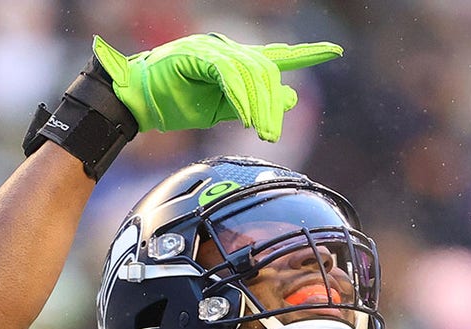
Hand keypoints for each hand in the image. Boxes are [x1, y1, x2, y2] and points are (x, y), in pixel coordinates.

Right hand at [92, 33, 341, 142]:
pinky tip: (243, 117)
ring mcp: (211, 49)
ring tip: (260, 133)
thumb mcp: (222, 109)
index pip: (277, 56)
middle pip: (266, 72)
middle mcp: (228, 50)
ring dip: (258, 108)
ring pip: (250, 74)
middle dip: (273, 107)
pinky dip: (238, 97)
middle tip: (271, 137)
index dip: (306, 53)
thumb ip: (255, 104)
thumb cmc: (176, 102)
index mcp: (236, 62)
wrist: (136, 100)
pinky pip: (226, 75)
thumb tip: (292, 99)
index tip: (334, 52)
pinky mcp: (195, 55)